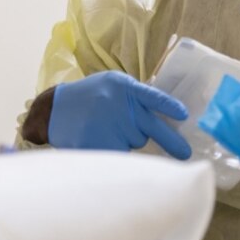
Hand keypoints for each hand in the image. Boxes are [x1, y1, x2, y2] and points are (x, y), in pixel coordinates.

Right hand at [48, 72, 191, 158]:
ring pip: (136, 142)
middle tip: (185, 152)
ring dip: (130, 139)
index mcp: (123, 88)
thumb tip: (165, 115)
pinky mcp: (99, 145)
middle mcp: (118, 105)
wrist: (54, 110)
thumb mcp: (111, 85)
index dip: (169, 107)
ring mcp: (108, 126)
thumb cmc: (89, 96)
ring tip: (109, 129)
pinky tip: (103, 140)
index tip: (185, 116)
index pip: (153, 97)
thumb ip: (134, 95)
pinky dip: (117, 150)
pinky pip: (121, 153)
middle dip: (171, 141)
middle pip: (152, 128)